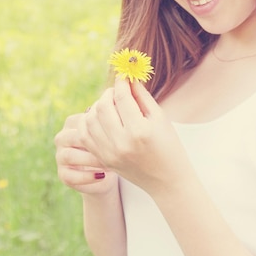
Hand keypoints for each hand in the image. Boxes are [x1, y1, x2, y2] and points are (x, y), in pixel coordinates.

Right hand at [55, 112, 117, 195]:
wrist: (107, 172)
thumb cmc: (111, 146)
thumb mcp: (112, 132)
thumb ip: (111, 120)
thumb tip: (119, 108)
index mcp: (73, 123)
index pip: (82, 122)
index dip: (100, 129)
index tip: (118, 135)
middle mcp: (62, 138)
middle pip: (73, 138)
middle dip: (95, 145)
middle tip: (114, 151)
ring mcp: (60, 156)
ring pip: (69, 156)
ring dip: (90, 160)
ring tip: (109, 164)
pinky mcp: (62, 174)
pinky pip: (69, 176)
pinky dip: (86, 176)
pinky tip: (102, 176)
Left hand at [78, 78, 190, 196]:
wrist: (166, 181)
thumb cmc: (168, 146)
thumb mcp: (160, 119)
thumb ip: (143, 97)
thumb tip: (129, 77)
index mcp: (140, 131)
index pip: (123, 98)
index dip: (122, 82)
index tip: (123, 75)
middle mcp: (122, 143)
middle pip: (103, 107)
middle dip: (108, 93)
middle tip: (117, 91)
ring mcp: (109, 153)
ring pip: (90, 119)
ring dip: (97, 107)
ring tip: (110, 105)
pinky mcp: (103, 159)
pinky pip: (86, 135)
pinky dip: (89, 122)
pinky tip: (101, 118)